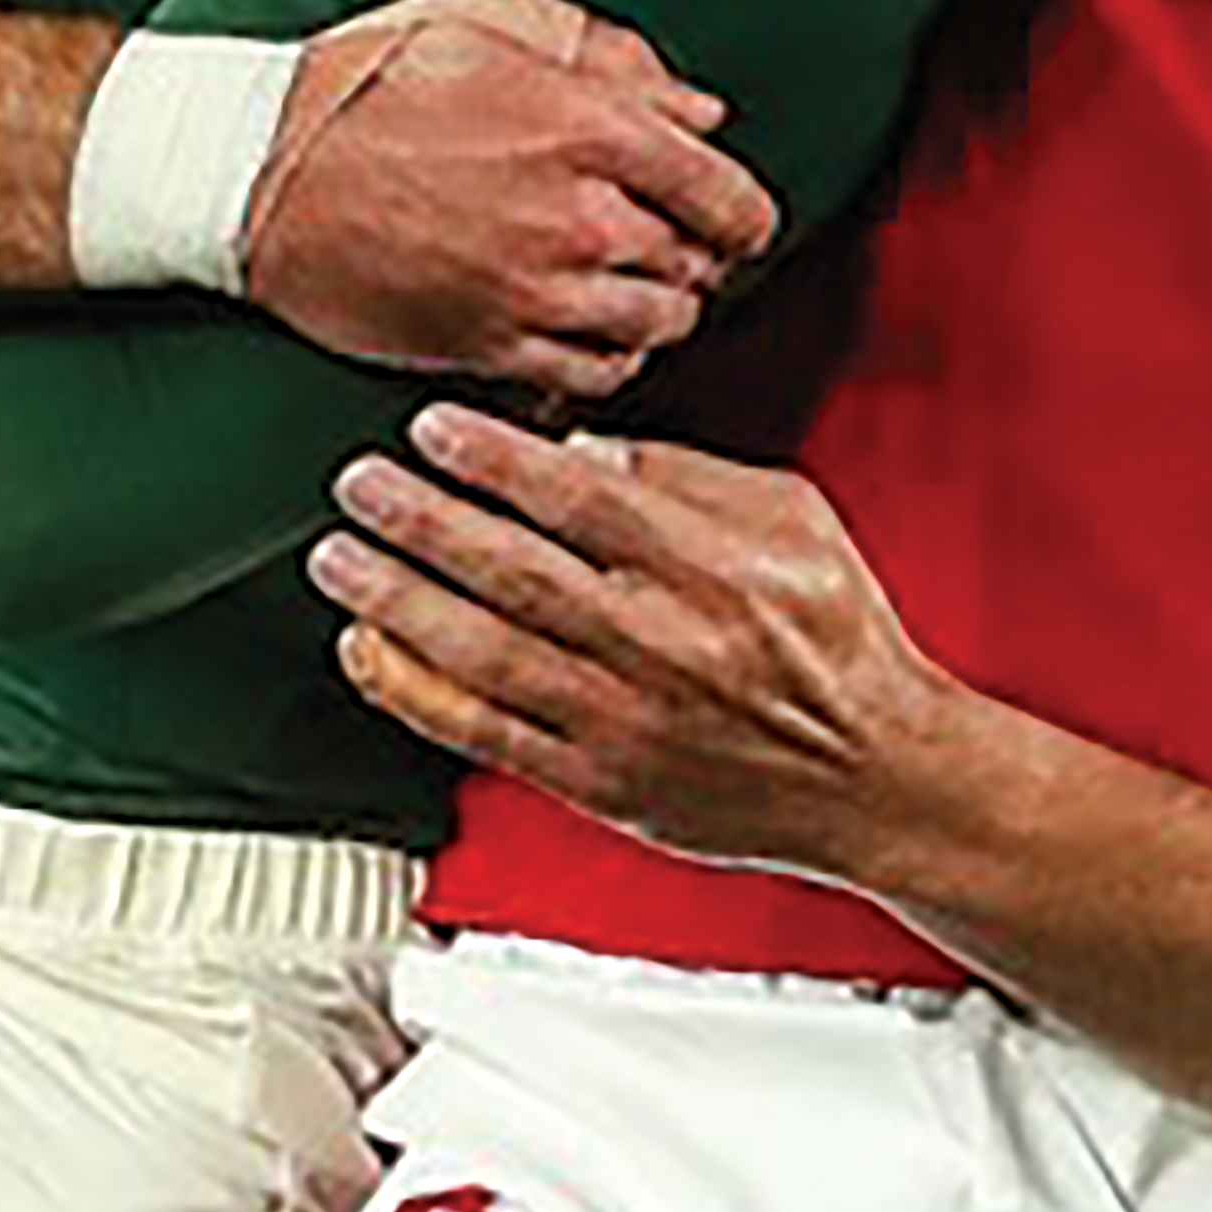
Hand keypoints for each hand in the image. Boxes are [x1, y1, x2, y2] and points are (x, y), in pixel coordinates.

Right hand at [235, 0, 780, 399]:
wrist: (260, 166)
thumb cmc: (369, 79)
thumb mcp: (493, 21)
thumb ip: (612, 57)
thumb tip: (699, 109)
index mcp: (593, 128)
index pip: (732, 200)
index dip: (741, 215)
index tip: (725, 217)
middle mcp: (578, 220)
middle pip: (698, 270)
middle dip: (690, 259)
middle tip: (660, 246)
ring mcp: (534, 292)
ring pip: (654, 329)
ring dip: (650, 312)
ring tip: (620, 289)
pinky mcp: (489, 346)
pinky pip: (593, 377)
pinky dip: (603, 360)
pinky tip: (579, 328)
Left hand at [309, 404, 991, 873]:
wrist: (872, 778)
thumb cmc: (835, 641)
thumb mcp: (795, 522)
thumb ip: (689, 476)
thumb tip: (583, 445)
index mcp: (717, 570)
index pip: (583, 499)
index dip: (495, 459)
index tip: (431, 428)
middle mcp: (665, 646)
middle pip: (516, 572)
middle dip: (422, 521)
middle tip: (357, 484)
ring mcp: (626, 722)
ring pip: (485, 654)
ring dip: (398, 600)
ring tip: (338, 558)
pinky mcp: (601, 783)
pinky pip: (487, 733)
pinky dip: (415, 693)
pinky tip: (367, 651)